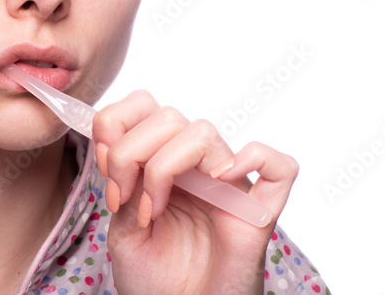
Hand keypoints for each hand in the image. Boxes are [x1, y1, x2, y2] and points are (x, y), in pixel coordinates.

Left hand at [92, 90, 298, 294]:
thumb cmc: (155, 279)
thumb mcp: (122, 229)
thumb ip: (121, 184)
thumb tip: (116, 145)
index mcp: (162, 162)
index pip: (143, 106)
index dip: (116, 125)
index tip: (104, 169)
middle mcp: (197, 167)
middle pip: (167, 116)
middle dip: (130, 152)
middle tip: (121, 198)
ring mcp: (230, 186)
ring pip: (203, 132)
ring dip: (163, 165)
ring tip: (152, 209)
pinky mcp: (258, 213)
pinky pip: (280, 168)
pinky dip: (256, 158)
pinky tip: (220, 179)